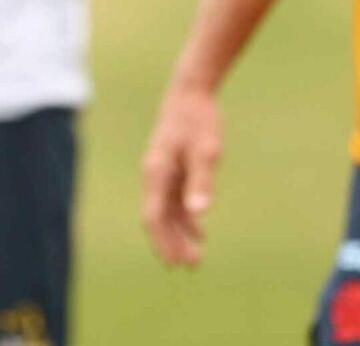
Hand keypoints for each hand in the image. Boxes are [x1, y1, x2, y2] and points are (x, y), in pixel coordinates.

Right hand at [142, 84, 221, 265]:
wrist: (190, 92)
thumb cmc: (198, 120)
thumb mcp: (205, 151)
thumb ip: (201, 183)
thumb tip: (199, 214)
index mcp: (156, 172)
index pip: (153, 215)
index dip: (162, 241)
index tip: (173, 263)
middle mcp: (153, 174)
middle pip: (158, 217)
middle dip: (171, 243)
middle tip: (190, 267)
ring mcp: (161, 171)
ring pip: (166, 211)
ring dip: (178, 234)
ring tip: (195, 257)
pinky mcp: (171, 167)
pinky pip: (173, 200)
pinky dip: (184, 217)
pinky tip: (200, 232)